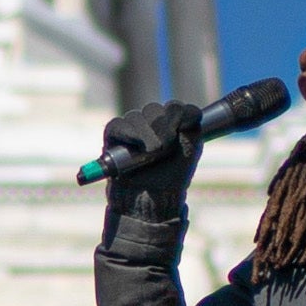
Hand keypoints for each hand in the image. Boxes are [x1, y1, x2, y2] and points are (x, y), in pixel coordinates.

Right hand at [94, 102, 201, 227]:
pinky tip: (137, 148)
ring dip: (147, 134)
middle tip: (165, 148)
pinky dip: (128, 134)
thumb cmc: (173, 176)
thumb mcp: (191, 148)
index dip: (178, 116)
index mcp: (169, 123)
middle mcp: (149, 123)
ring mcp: (130, 129)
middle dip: (162, 127)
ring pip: (137, 117)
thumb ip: (192, 124)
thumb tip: (190, 110)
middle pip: (154, 110)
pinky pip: (118, 125)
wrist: (153, 198)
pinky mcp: (113, 136)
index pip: (173, 107)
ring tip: (152, 153)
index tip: (181, 131)